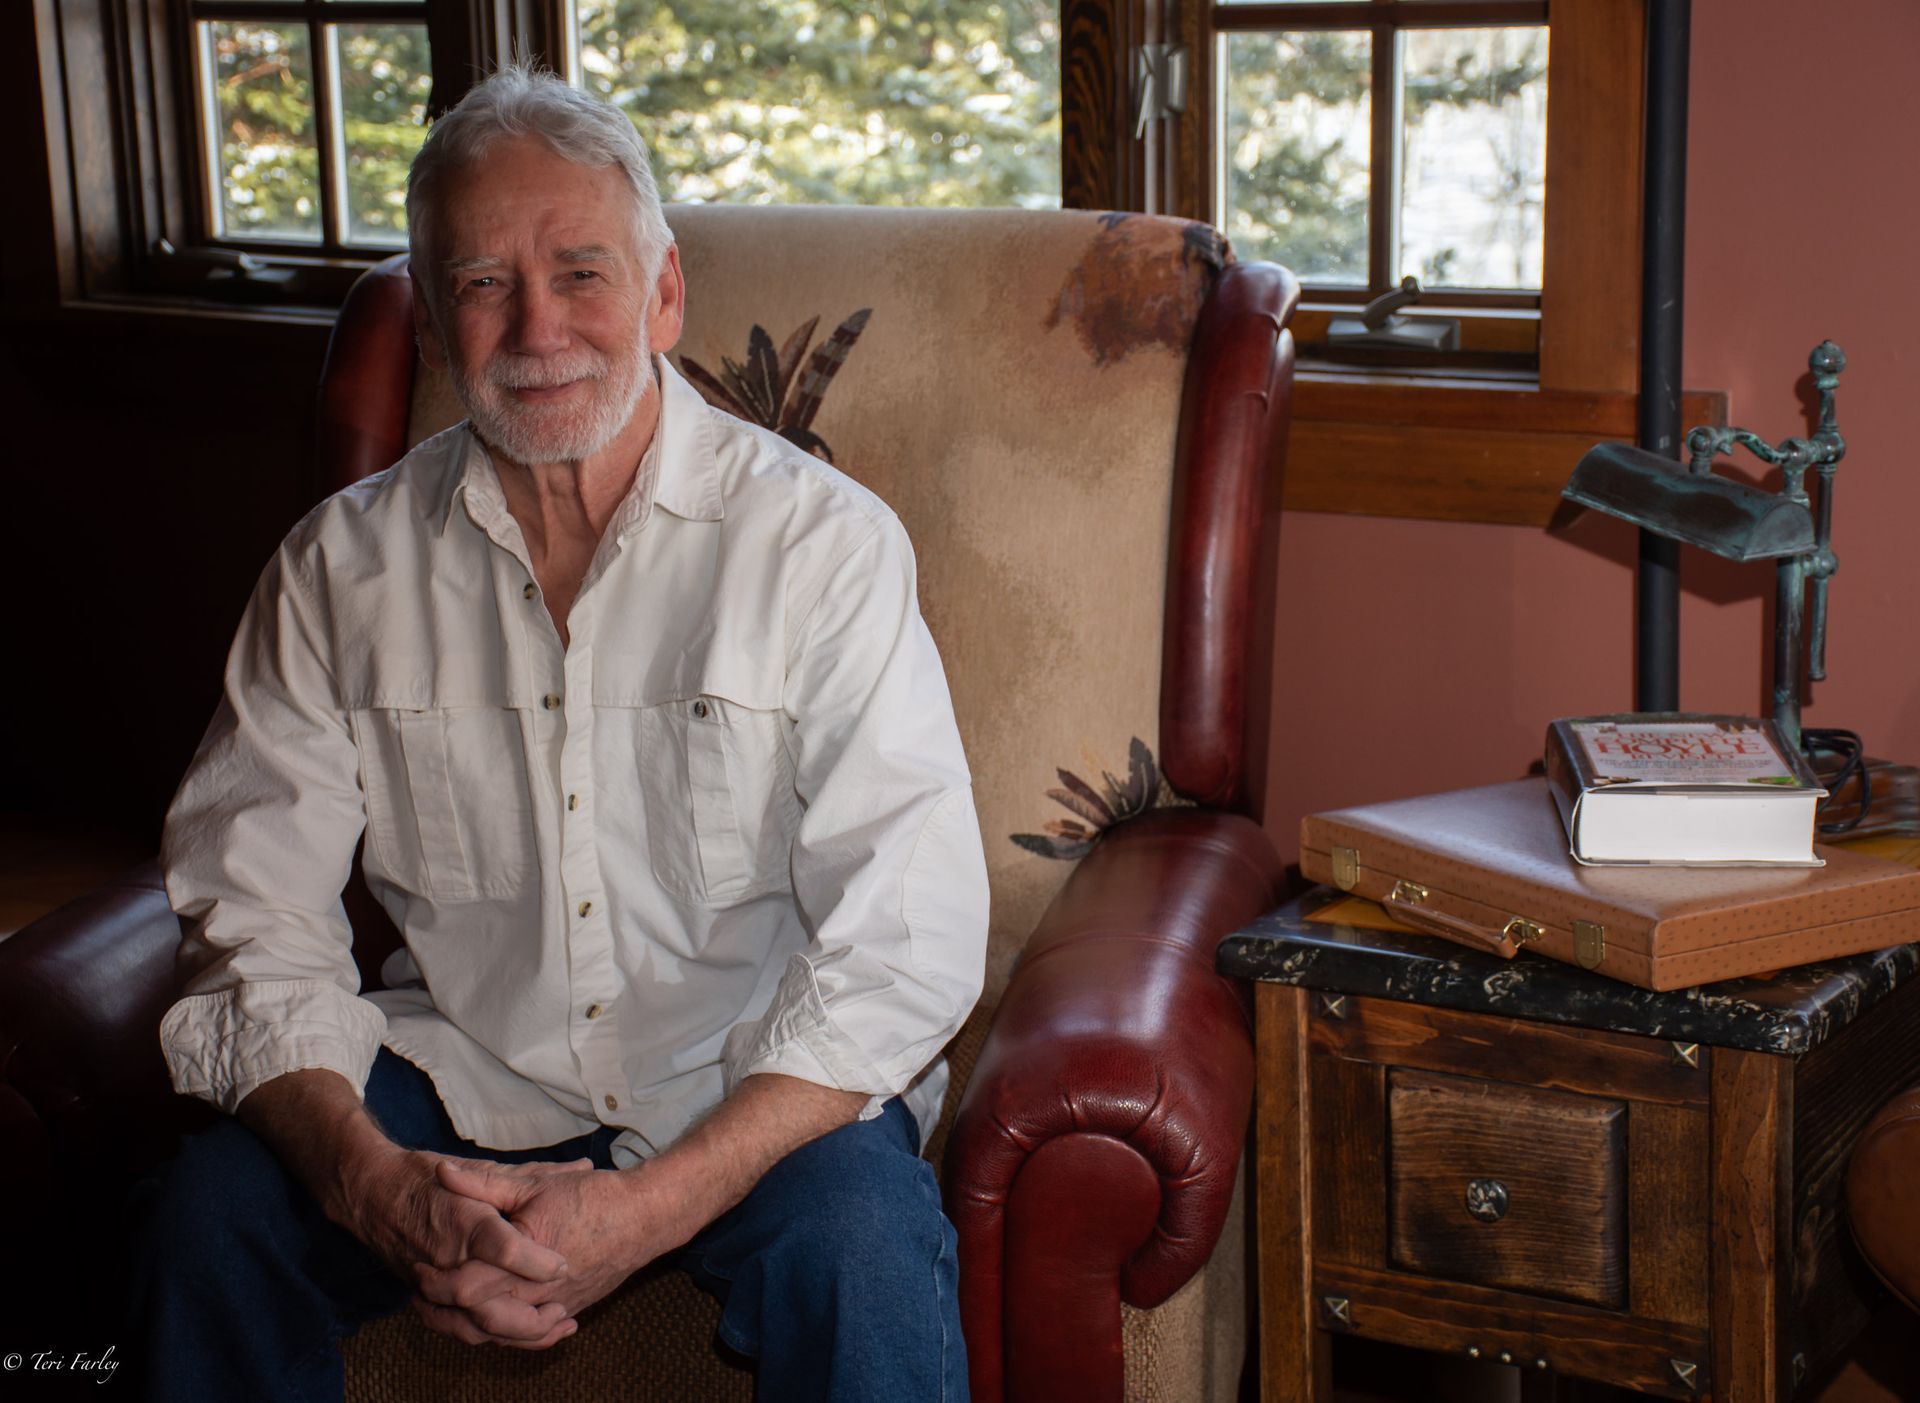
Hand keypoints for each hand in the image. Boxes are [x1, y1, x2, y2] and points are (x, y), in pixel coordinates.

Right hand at [342, 1144, 593, 1348]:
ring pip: (476, 1326)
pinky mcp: (424, 1298)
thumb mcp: (482, 1168)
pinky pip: (458, 1329)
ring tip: (556, 1325)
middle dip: (532, 1316)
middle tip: (565, 1309)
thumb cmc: (427, 1176)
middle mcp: (447, 1259)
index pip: (504, 1249)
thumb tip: (584, 1165)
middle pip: (489, 1304)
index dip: (538, 1262)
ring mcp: (433, 1284)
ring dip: (519, 1333)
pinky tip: (523, 1332)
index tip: (565, 1265)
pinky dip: (492, 1336)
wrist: (371, 1193)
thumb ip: (534, 1175)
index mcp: (464, 1221)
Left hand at [412, 1158, 681, 1338]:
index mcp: (523, 1261)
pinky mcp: (570, 1309)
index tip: (418, 1267)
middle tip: (422, 1296)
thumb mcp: (535, 1182)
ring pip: (503, 1335)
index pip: (466, 1288)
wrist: (646, 1217)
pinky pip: (530, 1335)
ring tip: (447, 1312)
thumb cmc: (592, 1197)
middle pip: (478, 1320)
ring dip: (471, 1326)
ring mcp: (555, 1306)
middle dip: (444, 1312)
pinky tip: (492, 1321)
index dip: (435, 1282)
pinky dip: (506, 1333)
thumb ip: (484, 1183)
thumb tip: (443, 1172)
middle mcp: (537, 1293)